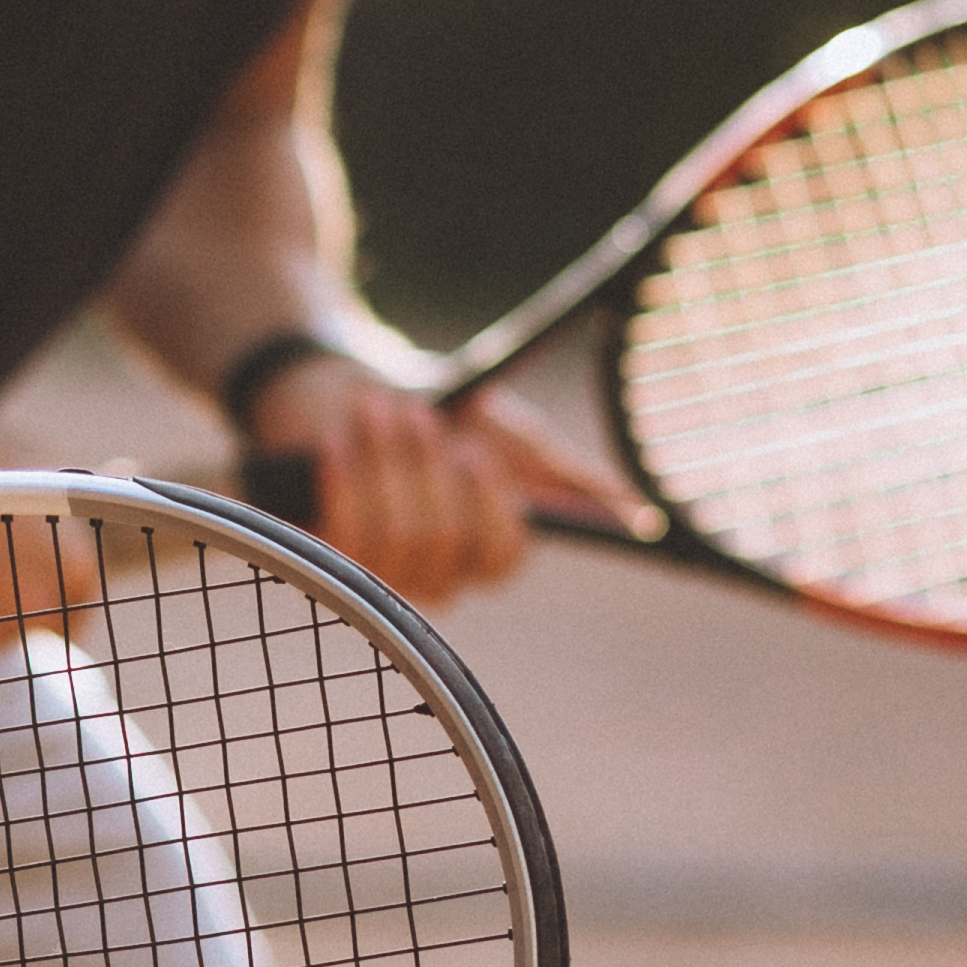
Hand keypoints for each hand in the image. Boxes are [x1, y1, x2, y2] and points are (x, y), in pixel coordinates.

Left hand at [258, 355, 652, 607]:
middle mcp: (438, 574)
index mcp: (486, 551)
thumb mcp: (514, 440)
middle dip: (427, 467)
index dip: (485, 504)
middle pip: (444, 540)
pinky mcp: (329, 557)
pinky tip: (341, 441)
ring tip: (377, 408)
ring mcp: (382, 573)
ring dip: (386, 462)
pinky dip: (346, 477)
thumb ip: (571, 480)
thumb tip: (638, 515)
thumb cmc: (441, 421)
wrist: (348, 393)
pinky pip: (347, 533)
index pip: (500, 556)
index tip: (473, 448)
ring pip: (397, 536)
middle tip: (416, 414)